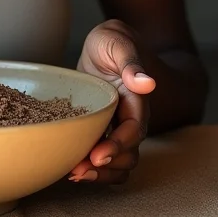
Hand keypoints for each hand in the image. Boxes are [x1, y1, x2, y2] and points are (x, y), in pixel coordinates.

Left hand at [71, 20, 155, 184]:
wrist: (106, 45)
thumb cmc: (111, 41)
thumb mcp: (118, 42)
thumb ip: (131, 62)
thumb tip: (147, 83)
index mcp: (135, 98)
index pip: (133, 129)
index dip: (118, 144)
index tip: (98, 155)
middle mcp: (130, 118)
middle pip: (128, 153)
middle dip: (107, 166)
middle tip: (78, 171)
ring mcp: (117, 127)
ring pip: (118, 162)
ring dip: (99, 174)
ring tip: (73, 174)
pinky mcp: (102, 130)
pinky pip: (104, 157)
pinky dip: (92, 168)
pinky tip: (70, 168)